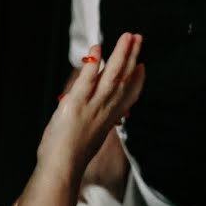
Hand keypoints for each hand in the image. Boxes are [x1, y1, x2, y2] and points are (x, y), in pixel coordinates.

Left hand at [37, 33, 143, 186]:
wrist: (62, 169)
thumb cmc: (70, 161)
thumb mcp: (88, 142)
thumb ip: (94, 128)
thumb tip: (97, 125)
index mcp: (109, 121)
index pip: (128, 97)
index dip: (137, 81)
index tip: (142, 66)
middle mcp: (105, 111)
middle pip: (123, 80)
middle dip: (132, 58)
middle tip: (138, 39)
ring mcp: (92, 107)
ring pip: (111, 76)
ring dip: (121, 54)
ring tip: (127, 37)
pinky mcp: (76, 104)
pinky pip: (87, 80)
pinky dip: (92, 64)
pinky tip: (96, 50)